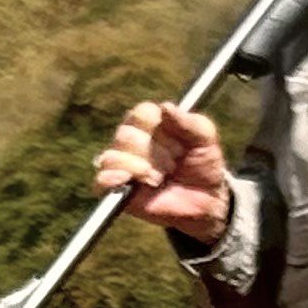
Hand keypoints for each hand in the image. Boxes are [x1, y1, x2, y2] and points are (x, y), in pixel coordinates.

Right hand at [91, 98, 231, 244]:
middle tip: (172, 166)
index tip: (180, 147)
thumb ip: (189, 122)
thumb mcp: (205, 138)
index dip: (161, 132)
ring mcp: (122, 162)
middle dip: (154, 154)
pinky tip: (131, 182)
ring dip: (140, 169)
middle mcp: (132, 138)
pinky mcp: (116, 186)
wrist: (204, 200)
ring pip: (114, 155)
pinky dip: (113, 179)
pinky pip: (102, 178)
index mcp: (150, 121)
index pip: (141, 114)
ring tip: (158, 179)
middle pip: (127, 135)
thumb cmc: (202, 163)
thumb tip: (165, 107)